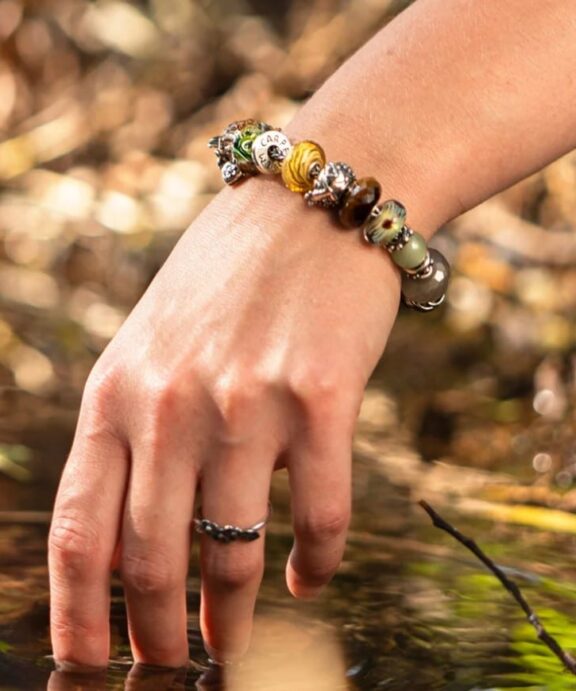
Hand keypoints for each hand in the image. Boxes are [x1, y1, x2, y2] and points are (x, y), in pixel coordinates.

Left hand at [48, 175, 400, 666]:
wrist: (311, 204)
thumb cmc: (230, 274)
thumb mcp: (154, 339)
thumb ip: (138, 423)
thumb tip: (145, 523)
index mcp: (116, 390)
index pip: (78, 531)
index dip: (78, 616)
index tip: (91, 664)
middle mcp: (172, 405)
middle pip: (151, 560)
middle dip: (159, 634)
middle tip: (174, 665)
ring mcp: (247, 405)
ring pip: (233, 554)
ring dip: (233, 619)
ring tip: (236, 647)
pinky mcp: (321, 401)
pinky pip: (320, 518)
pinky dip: (316, 565)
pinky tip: (309, 580)